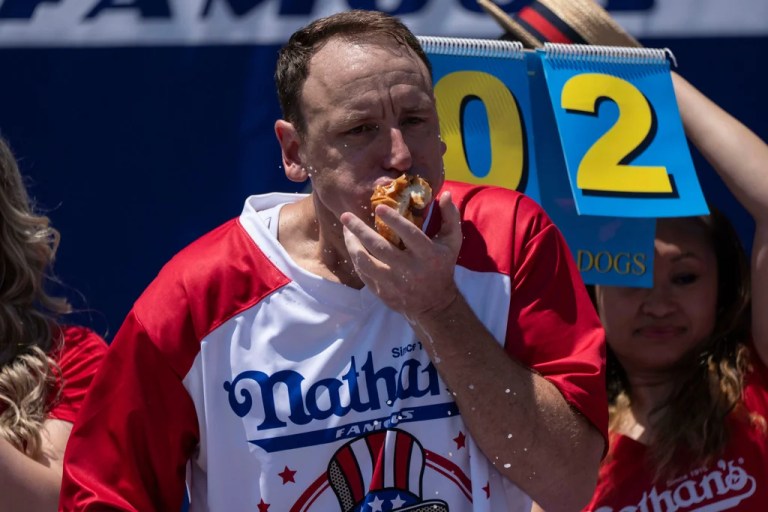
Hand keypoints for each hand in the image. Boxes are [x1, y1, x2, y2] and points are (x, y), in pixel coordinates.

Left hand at [340, 192, 461, 317]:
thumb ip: (450, 217)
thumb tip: (444, 193)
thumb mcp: (452, 242)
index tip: (378, 207)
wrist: (434, 304)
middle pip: (380, 248)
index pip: (409, 234)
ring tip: (346, 230)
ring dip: (352, 245)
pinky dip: (356, 258)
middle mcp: (410, 269)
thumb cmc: (442, 266)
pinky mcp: (382, 292)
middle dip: (360, 230)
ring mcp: (394, 282)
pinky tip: (352, 246)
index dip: (394, 220)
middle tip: (346, 216)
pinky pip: (363, 273)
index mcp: (428, 255)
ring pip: (366, 262)